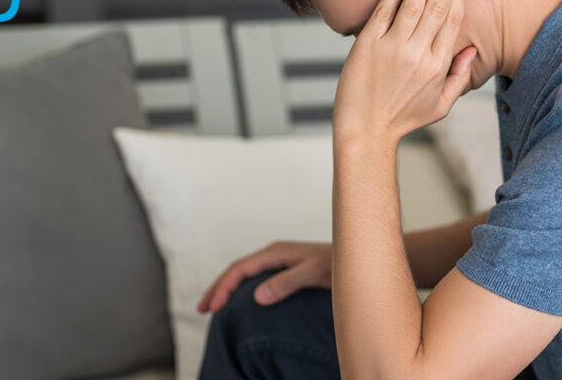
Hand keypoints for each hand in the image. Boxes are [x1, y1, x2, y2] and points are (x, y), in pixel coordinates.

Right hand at [196, 241, 331, 311]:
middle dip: (218, 288)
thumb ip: (288, 282)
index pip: (240, 269)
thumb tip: (257, 296)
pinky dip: (242, 289)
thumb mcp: (314, 273)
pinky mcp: (287, 268)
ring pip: (246, 273)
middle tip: (202, 309)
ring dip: (227, 288)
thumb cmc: (339, 263)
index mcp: (276, 252)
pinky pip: (256, 277)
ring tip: (214, 306)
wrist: (359, 255)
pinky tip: (241, 301)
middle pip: (238, 270)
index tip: (212, 307)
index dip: (223, 287)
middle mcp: (275, 254)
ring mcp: (280, 260)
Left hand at [332, 0, 474, 146]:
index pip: (454, 19)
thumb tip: (472, 49)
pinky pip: (384, 12)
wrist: (366, 131)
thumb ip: (459, 77)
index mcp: (438, 66)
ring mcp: (392, 49)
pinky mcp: (368, 46)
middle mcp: (418, 54)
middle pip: (437, 6)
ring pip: (413, 4)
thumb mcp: (441, 106)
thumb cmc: (403, 119)